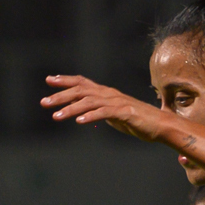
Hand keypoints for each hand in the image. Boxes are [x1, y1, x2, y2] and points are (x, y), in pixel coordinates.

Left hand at [41, 75, 166, 140]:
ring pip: (89, 102)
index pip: (82, 82)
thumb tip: (83, 111)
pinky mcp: (124, 113)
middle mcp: (109, 94)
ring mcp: (117, 102)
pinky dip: (91, 116)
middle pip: (80, 91)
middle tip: (44, 102)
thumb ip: (99, 110)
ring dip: (71, 108)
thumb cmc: (138, 121)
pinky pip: (104, 113)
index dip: (65, 80)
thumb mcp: (113, 114)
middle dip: (60, 96)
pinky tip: (79, 121)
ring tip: (56, 116)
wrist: (160, 124)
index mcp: (106, 93)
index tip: (49, 80)